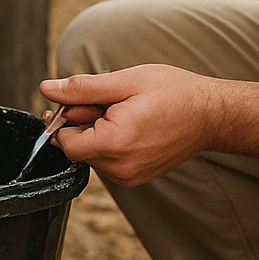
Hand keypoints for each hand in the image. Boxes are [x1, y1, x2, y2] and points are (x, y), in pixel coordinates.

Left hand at [40, 65, 218, 186]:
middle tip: (111, 100)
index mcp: (113, 144)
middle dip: (85, 123)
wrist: (212, 115)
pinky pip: (109, 161)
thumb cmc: (173, 93)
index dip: (66, 118)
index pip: (65, 142)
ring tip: (127, 112)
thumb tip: (46, 89)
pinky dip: (112, 143)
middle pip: (78, 149)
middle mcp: (120, 169)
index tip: (83, 98)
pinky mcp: (137, 178)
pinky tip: (133, 125)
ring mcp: (129, 178)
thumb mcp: (125, 81)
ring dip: (99, 133)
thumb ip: (81, 88)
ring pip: (93, 155)